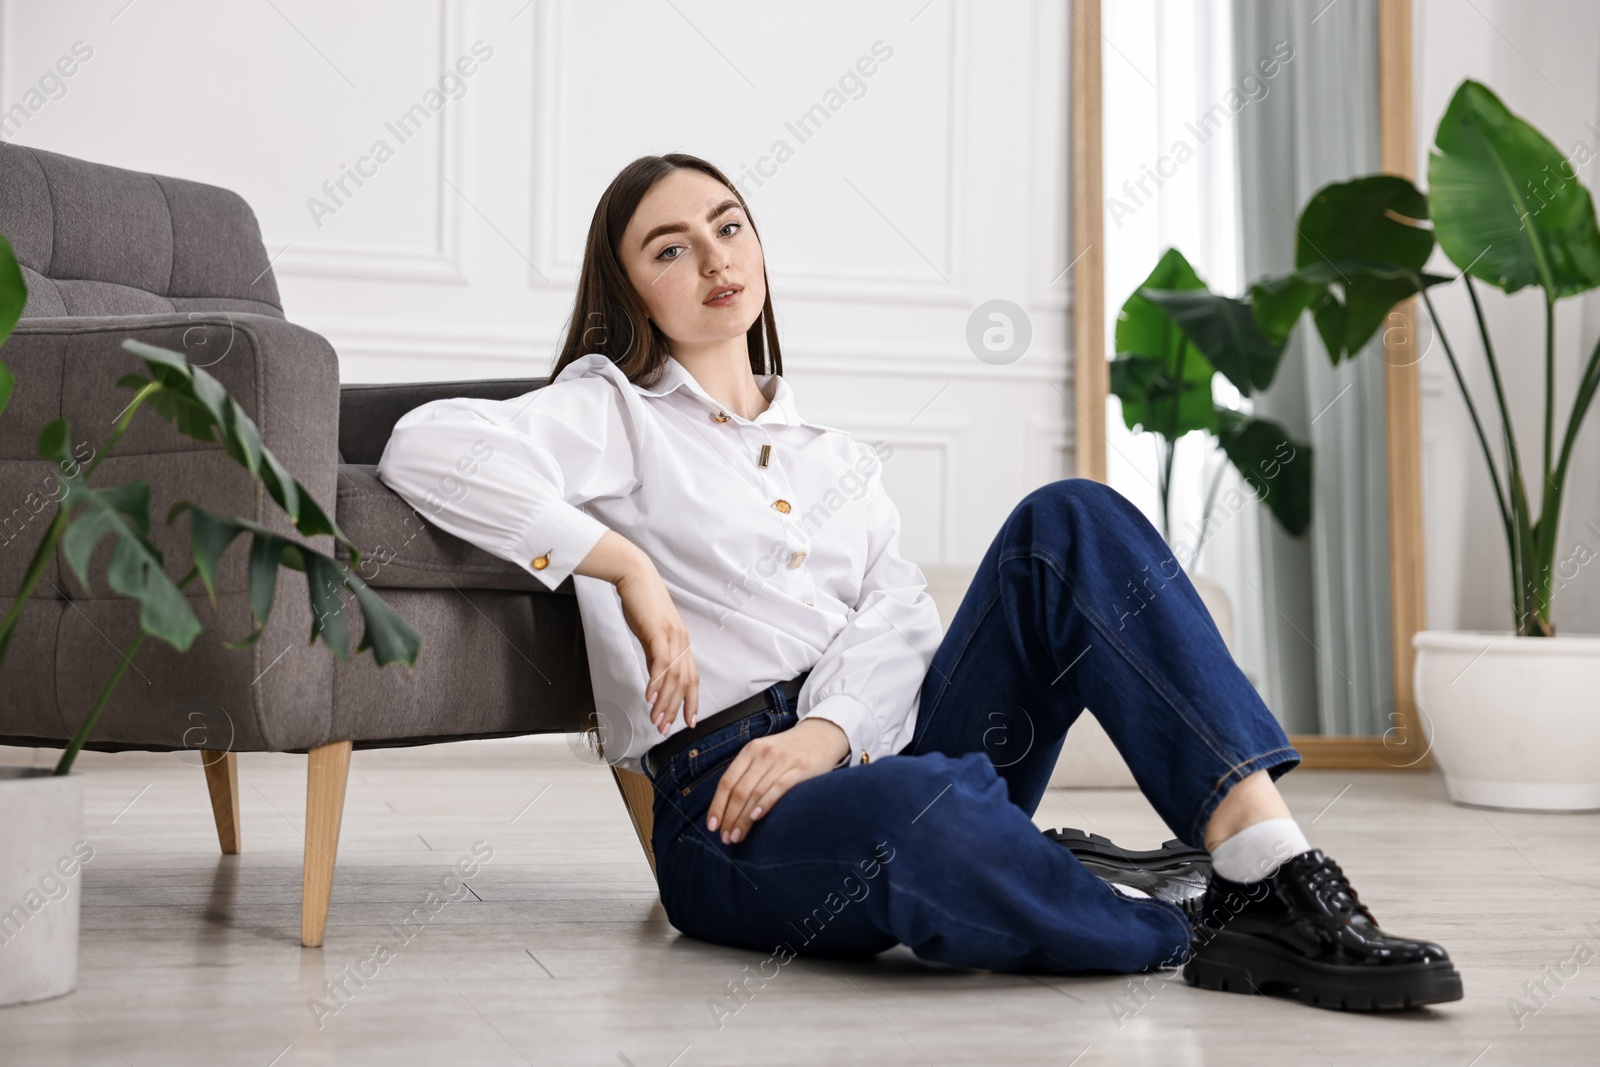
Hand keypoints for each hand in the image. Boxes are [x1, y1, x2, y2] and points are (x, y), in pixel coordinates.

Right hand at [612, 558, 698, 733]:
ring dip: (665, 702)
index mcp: (682, 642)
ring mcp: (672, 636)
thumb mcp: (651, 632)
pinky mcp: (658, 631)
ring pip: (674, 676)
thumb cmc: (641, 601)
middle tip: (666, 728)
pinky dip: (656, 682)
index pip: (692, 677)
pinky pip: (660, 662)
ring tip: (656, 720)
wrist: (634, 574)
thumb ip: (655, 653)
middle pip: (684, 682)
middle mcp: (681, 641)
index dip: (692, 701)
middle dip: (676, 709)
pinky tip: (650, 697)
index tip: (689, 721)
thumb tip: (655, 675)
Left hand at [707, 717, 849, 843]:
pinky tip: (756, 817)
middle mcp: (764, 754)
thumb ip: (748, 774)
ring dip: (743, 818)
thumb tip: (728, 808)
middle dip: (729, 817)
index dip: (717, 805)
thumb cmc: (790, 751)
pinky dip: (765, 803)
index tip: (711, 826)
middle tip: (725, 838)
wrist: (823, 734)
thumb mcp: (764, 754)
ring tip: (737, 836)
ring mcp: (782, 760)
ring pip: (756, 792)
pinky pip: (779, 788)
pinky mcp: (801, 769)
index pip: (727, 781)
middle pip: (740, 790)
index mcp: (750, 750)